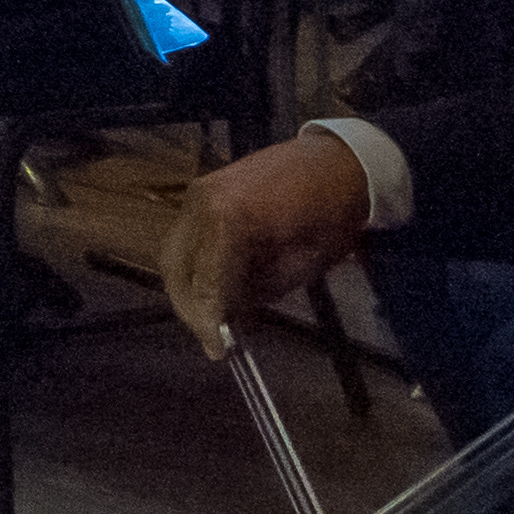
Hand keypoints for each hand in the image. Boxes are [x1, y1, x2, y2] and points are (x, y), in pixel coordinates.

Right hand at [159, 128, 373, 353]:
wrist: (339, 161)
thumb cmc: (331, 214)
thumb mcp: (302, 265)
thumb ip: (259, 292)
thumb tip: (233, 318)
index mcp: (229, 221)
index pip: (206, 284)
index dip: (209, 322)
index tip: (218, 352)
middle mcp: (201, 204)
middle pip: (177, 270)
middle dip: (191, 308)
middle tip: (213, 337)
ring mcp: (198, 193)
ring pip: (174, 253)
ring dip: (189, 288)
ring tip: (215, 315)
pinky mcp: (202, 189)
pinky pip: (186, 236)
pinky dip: (196, 265)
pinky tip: (217, 284)